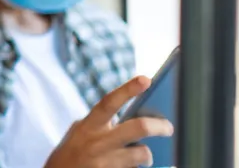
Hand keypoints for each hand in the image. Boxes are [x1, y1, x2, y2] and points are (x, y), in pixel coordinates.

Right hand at [44, 76, 173, 167]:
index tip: (145, 79)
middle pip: (137, 128)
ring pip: (143, 154)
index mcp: (88, 127)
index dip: (127, 90)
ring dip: (146, 155)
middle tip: (168, 128)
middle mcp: (97, 143)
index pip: (109, 102)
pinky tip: (143, 167)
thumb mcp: (78, 134)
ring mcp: (105, 163)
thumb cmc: (70, 155)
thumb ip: (98, 124)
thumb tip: (129, 116)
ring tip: (143, 157)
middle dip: (158, 126)